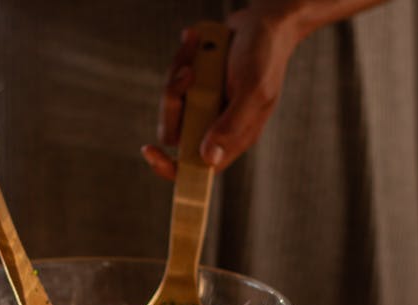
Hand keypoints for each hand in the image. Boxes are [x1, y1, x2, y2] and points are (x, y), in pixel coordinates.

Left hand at [142, 3, 304, 179]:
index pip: (199, 167)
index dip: (173, 168)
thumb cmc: (264, 57)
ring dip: (177, 74)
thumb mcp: (252, 91)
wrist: (262, 22)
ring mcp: (205, 105)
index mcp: (233, 136)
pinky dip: (181, 59)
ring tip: (196, 49)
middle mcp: (216, 124)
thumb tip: (208, 158)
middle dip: (173, 103)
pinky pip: (174, 81)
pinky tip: (195, 42)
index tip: (152, 153)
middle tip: (188, 74)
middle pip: (175, 133)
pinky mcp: (197, 86)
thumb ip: (231, 125)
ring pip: (171, 106)